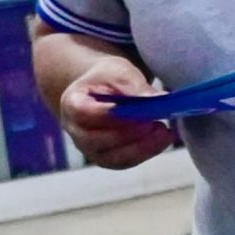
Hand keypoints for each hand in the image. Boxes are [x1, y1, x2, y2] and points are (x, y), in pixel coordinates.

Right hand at [59, 56, 177, 169]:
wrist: (102, 89)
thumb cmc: (108, 78)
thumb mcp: (120, 72)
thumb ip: (135, 87)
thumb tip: (159, 100)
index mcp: (71, 103)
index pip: (84, 113)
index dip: (109, 115)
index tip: (137, 111)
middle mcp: (75, 131)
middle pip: (96, 140)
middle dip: (128, 134)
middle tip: (155, 121)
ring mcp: (89, 149)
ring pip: (112, 157)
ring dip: (141, 147)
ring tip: (163, 131)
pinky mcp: (105, 158)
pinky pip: (124, 162)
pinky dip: (145, 152)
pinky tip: (162, 139)